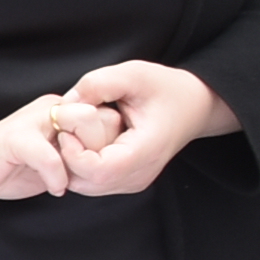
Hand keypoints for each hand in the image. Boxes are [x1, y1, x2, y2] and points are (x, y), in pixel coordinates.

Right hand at [0, 104, 100, 200]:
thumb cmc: (7, 165)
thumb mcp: (52, 159)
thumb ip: (77, 154)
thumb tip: (110, 164)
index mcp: (62, 111)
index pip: (107, 116)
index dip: (112, 145)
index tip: (99, 168)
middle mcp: (52, 109)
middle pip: (102, 115)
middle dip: (103, 149)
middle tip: (88, 174)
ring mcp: (33, 121)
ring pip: (81, 121)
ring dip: (84, 155)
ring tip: (73, 179)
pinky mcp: (15, 139)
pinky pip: (49, 154)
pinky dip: (57, 175)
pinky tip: (55, 189)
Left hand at [59, 60, 235, 197]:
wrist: (195, 104)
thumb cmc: (167, 88)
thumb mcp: (134, 73)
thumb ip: (98, 84)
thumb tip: (66, 104)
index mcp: (146, 151)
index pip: (99, 171)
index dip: (73, 154)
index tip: (66, 129)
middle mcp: (141, 174)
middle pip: (87, 183)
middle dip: (65, 159)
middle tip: (64, 130)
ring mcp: (134, 181)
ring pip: (85, 186)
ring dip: (70, 164)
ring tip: (74, 134)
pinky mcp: (128, 181)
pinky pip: (92, 183)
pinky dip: (79, 166)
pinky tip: (82, 142)